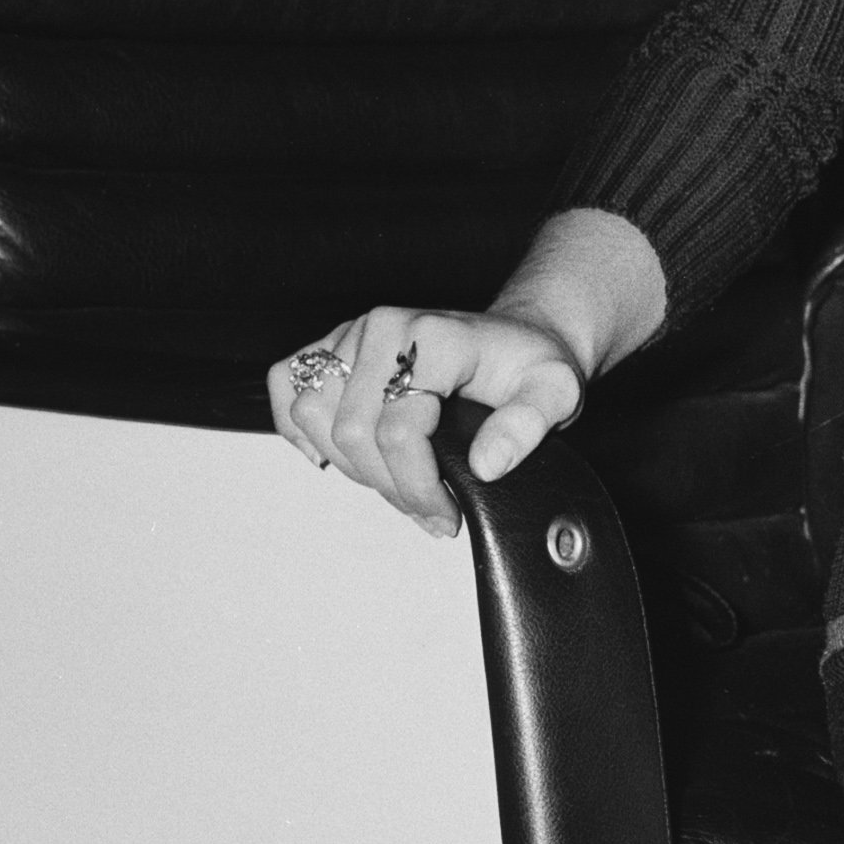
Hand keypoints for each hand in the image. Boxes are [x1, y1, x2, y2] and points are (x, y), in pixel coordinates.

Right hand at [268, 302, 587, 535]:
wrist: (516, 338)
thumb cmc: (530, 367)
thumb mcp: (557, 393)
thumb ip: (529, 425)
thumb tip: (485, 465)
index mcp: (433, 337)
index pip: (398, 430)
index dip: (418, 487)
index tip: (448, 515)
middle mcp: (384, 328)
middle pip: (352, 432)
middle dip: (390, 486)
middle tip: (429, 510)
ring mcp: (353, 333)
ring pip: (313, 416)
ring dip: (351, 466)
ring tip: (398, 484)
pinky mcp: (334, 344)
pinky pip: (287, 383)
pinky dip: (296, 425)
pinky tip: (335, 456)